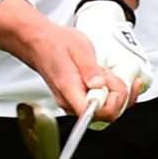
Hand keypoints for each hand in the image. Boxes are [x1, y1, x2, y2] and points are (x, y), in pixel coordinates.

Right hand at [0, 0, 127, 123]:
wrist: (39, 43)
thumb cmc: (55, 43)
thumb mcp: (78, 47)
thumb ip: (90, 68)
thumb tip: (100, 85)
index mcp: (69, 89)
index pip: (92, 113)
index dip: (112, 104)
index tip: (117, 86)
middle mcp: (70, 101)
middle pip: (103, 115)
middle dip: (118, 97)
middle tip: (115, 76)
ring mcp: (73, 102)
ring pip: (102, 111)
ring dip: (114, 94)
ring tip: (109, 74)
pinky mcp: (77, 99)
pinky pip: (98, 105)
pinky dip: (108, 94)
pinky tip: (108, 79)